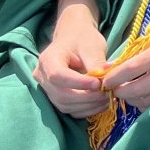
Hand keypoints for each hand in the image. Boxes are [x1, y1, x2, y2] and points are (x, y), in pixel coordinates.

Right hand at [35, 0, 108, 117]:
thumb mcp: (91, 46)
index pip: (57, 76)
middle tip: (108, 93)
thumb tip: (106, 79)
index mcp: (48, 59)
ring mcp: (47, 89)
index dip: (78, 83)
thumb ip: (96, 63)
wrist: (74, 39)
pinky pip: (68, 109)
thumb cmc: (83, 40)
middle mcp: (42, 76)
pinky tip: (101, 103)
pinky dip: (86, 109)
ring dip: (88, 105)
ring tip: (108, 98)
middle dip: (86, 97)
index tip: (98, 83)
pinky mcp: (56, 97)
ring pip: (64, 105)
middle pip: (60, 94)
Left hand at [98, 1, 149, 111]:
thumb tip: (118, 65)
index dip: (115, 77)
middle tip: (114, 89)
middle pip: (138, 89)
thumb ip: (143, 52)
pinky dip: (147, 102)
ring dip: (133, 99)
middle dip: (121, 92)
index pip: (132, 68)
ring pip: (148, 99)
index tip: (105, 80)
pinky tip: (143, 96)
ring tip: (127, 92)